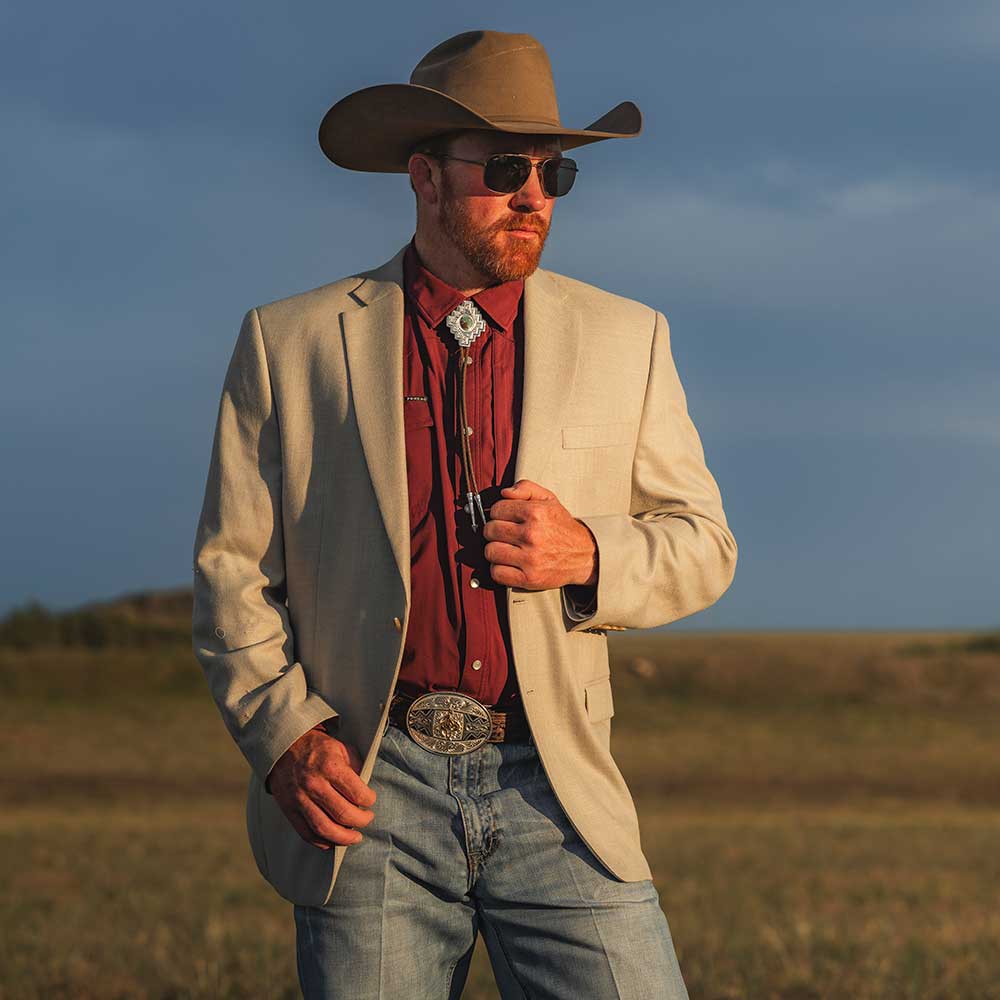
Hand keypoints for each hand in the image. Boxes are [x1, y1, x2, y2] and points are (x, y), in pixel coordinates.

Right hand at [267, 725, 376, 849]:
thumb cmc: (316, 748)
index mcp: (330, 766)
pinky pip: (306, 833)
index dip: (369, 800)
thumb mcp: (340, 748)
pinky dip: (322, 842)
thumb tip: (365, 788)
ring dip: (344, 838)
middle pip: (343, 814)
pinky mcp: (289, 810)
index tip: (370, 800)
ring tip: (355, 837)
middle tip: (367, 819)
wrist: (283, 748)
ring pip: (324, 829)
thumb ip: (355, 766)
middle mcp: (314, 784)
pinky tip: (333, 841)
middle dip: (361, 821)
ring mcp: (300, 799)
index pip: (357, 794)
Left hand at [482, 479, 597, 589]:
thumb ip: (526, 488)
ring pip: (490, 552)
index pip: (496, 509)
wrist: (584, 555)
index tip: (505, 519)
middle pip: (490, 531)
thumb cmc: (562, 527)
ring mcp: (530, 558)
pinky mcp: (529, 578)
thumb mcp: (549, 499)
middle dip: (494, 531)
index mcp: (535, 513)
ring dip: (494, 550)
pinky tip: (508, 564)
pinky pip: (497, 573)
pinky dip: (498, 569)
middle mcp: (532, 535)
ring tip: (506, 549)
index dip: (498, 513)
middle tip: (504, 534)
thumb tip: (505, 493)